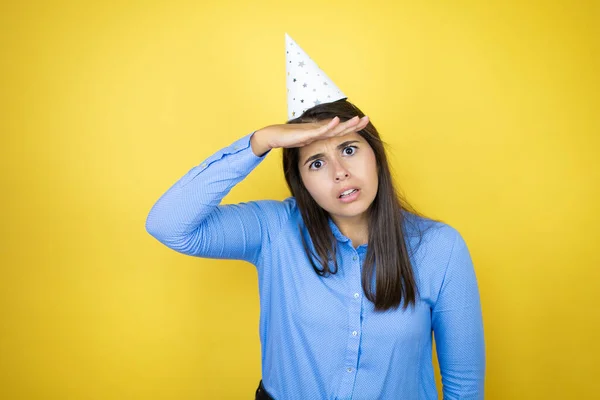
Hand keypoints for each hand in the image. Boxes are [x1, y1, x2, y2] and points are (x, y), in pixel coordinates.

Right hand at [250, 115, 369, 156]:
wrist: (274, 135)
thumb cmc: (289, 139)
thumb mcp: (307, 143)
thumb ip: (316, 144)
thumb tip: (323, 150)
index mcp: (322, 132)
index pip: (341, 129)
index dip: (353, 127)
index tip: (365, 124)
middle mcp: (320, 129)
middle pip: (341, 126)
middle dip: (355, 123)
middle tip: (368, 119)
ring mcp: (314, 129)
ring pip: (333, 126)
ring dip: (346, 123)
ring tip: (358, 119)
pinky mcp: (306, 132)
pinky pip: (320, 129)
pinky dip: (329, 125)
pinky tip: (337, 121)